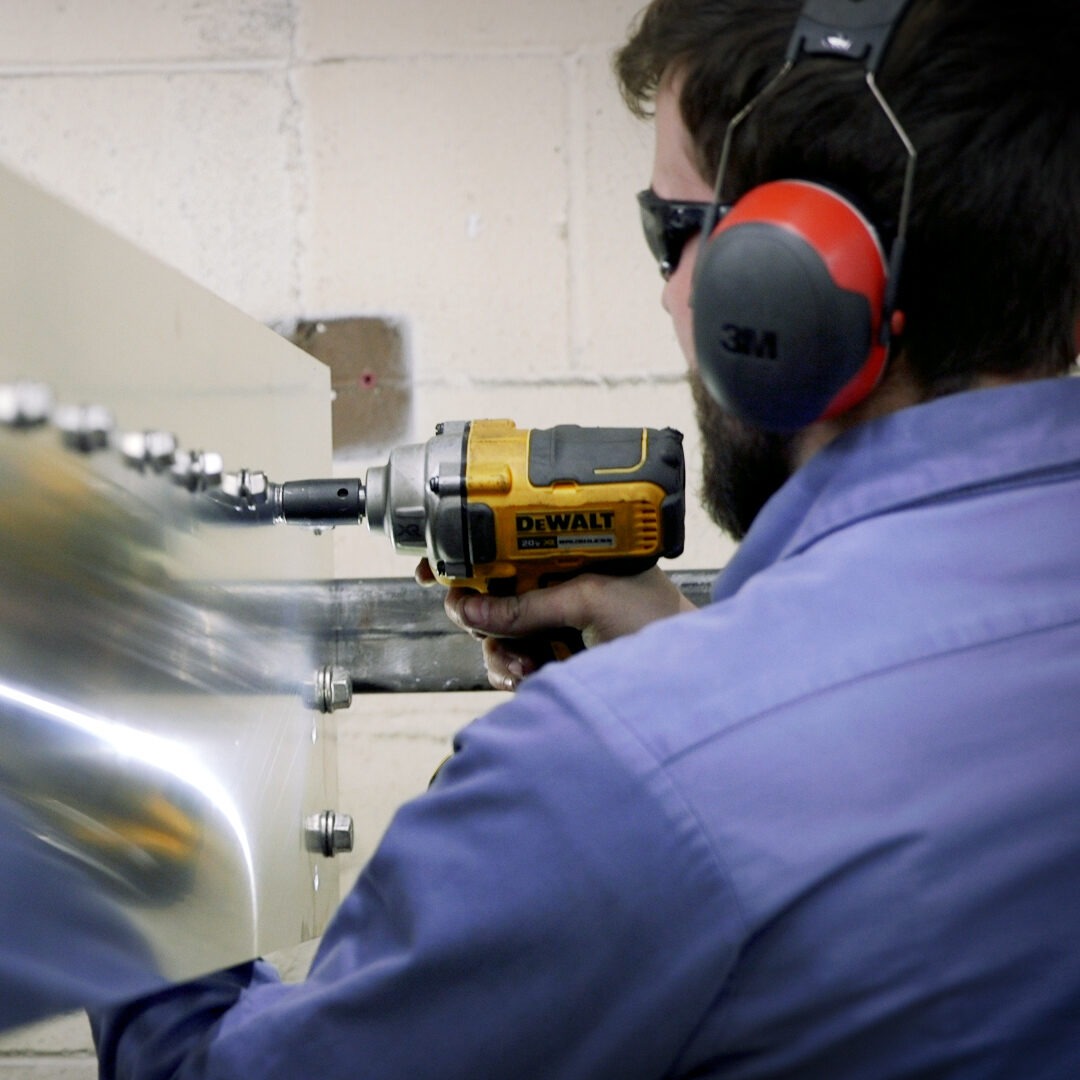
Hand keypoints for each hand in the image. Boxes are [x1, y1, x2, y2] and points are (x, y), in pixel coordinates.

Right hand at [417, 561, 694, 690]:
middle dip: (479, 614)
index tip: (435, 568)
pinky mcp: (552, 660)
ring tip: (528, 662)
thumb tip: (470, 607)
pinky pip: (510, 664)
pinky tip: (533, 674)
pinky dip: (512, 672)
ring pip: (494, 635)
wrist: (686, 678)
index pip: (503, 547)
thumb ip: (530, 605)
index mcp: (567, 554)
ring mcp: (554, 624)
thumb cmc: (659, 622)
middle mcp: (556, 585)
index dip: (466, 555)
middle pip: (489, 594)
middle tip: (479, 623)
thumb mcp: (591, 599)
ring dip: (500, 650)